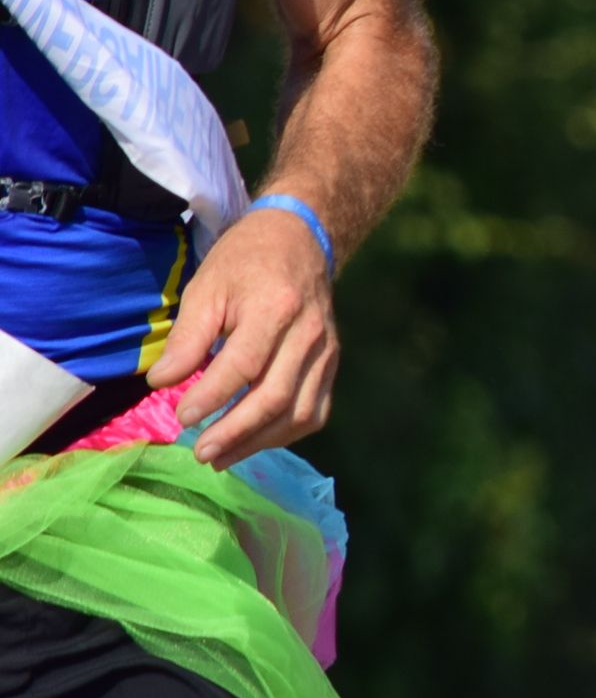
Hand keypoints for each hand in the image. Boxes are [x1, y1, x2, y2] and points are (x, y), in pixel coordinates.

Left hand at [147, 206, 337, 471]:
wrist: (299, 240)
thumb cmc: (244, 262)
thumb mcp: (206, 288)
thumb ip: (187, 338)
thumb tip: (162, 383)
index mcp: (275, 308)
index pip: (244, 365)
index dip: (212, 396)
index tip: (181, 418)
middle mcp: (309, 334)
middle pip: (275, 396)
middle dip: (235, 431)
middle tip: (200, 453)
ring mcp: (327, 351)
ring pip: (299, 412)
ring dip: (259, 442)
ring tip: (221, 457)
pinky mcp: (332, 364)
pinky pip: (315, 410)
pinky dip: (286, 434)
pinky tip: (255, 441)